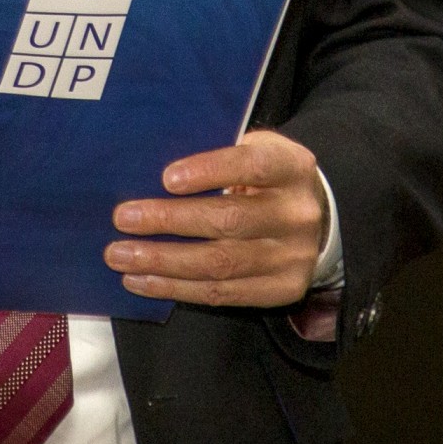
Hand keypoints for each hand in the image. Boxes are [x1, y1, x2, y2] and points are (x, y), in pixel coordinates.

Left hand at [107, 128, 328, 311]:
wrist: (322, 221)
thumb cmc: (269, 179)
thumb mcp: (258, 150)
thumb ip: (222, 156)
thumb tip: (154, 175)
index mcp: (292, 168)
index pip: (252, 167)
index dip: (210, 171)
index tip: (167, 178)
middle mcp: (296, 214)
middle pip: (228, 220)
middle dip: (169, 220)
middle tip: (123, 218)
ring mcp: (292, 257)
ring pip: (219, 264)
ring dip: (163, 262)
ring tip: (120, 256)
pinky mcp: (282, 290)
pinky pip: (221, 293)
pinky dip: (176, 288)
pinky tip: (142, 281)